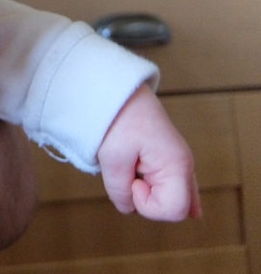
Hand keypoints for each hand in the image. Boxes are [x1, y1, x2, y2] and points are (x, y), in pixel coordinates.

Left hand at [97, 83, 200, 221]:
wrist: (117, 88)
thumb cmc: (118, 117)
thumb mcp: (112, 157)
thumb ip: (119, 190)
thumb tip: (128, 207)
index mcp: (177, 165)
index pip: (174, 210)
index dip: (147, 205)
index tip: (131, 181)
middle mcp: (185, 166)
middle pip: (174, 208)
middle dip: (148, 201)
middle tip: (130, 175)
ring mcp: (178, 162)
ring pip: (170, 197)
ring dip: (147, 192)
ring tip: (131, 168)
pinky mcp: (168, 158)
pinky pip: (169, 185)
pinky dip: (154, 188)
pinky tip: (143, 184)